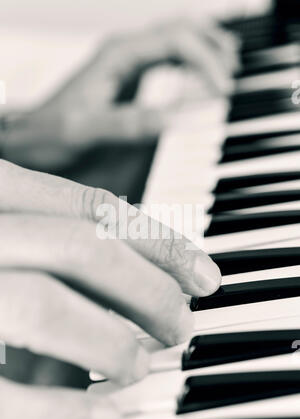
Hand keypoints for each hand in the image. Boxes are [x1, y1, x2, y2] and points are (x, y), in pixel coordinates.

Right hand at [0, 160, 220, 418]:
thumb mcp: (11, 235)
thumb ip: (57, 241)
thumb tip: (147, 271)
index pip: (90, 207)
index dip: (158, 242)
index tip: (203, 275)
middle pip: (81, 248)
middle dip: (149, 289)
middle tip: (181, 324)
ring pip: (44, 305)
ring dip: (110, 342)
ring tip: (142, 365)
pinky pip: (1, 393)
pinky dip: (64, 411)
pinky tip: (102, 416)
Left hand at [1, 19, 239, 170]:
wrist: (31, 139)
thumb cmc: (53, 133)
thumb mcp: (87, 130)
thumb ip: (129, 124)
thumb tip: (176, 120)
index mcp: (117, 56)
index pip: (176, 40)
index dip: (206, 60)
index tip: (224, 89)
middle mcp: (125, 52)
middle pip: (181, 30)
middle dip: (214, 46)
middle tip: (233, 73)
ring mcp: (127, 63)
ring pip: (176, 40)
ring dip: (206, 49)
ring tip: (229, 68)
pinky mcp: (129, 78)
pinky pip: (168, 59)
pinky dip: (191, 64)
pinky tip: (201, 79)